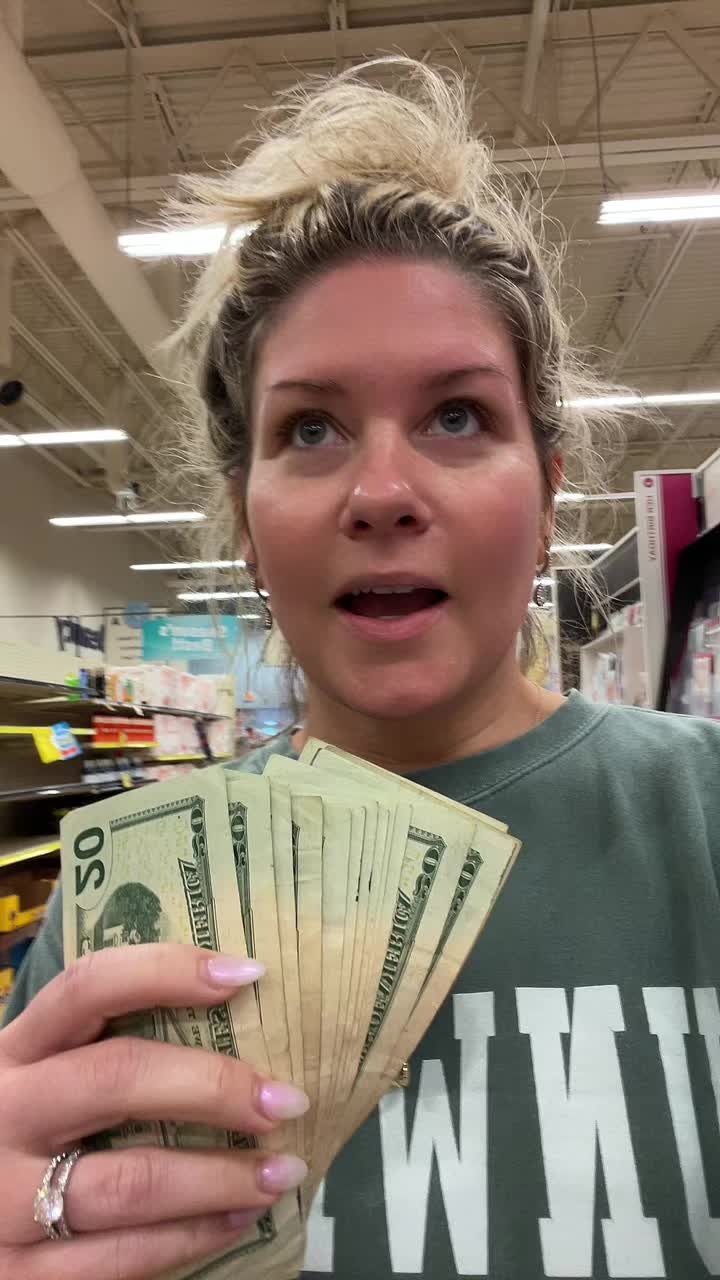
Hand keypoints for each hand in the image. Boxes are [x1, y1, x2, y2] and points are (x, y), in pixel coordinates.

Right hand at [0, 944, 309, 1279]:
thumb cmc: (23, 1138)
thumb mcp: (42, 1080)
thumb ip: (103, 1053)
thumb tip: (235, 1020)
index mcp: (15, 1052)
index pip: (88, 987)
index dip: (168, 971)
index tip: (250, 974)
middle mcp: (6, 1114)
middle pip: (117, 1078)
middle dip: (214, 1085)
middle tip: (285, 1101)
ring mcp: (5, 1199)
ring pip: (131, 1181)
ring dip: (222, 1177)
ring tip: (282, 1171)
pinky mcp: (19, 1276)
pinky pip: (121, 1258)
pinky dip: (192, 1237)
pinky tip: (239, 1219)